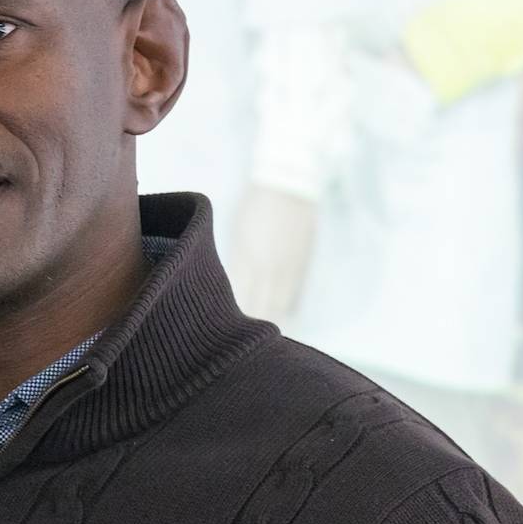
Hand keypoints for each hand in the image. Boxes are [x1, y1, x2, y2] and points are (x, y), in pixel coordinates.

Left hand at [229, 183, 319, 324]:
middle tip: (237, 339)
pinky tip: (276, 317)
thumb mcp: (237, 233)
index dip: (228, 317)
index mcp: (245, 256)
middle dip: (246, 325)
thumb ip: (236, 262)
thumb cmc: (254, 206)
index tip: (220, 330)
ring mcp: (287, 266)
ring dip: (267, 320)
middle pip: (256, 307)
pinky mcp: (302, 264)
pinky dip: (283, 308)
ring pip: (276, 306)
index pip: (236, 298)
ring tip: (257, 336)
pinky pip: (292, 296)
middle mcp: (266, 265)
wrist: (288, 184)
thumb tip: (231, 290)